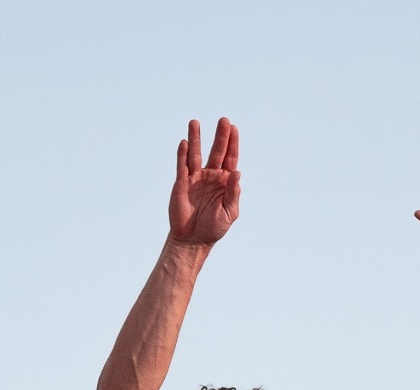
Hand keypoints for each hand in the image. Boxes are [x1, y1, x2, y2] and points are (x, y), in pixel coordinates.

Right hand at [169, 118, 240, 246]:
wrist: (193, 239)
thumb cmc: (214, 227)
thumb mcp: (229, 212)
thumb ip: (233, 193)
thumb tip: (237, 173)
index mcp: (225, 181)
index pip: (230, 158)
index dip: (232, 143)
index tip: (234, 128)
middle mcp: (210, 176)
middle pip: (216, 151)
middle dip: (220, 136)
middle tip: (223, 120)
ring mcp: (195, 178)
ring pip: (195, 154)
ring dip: (196, 138)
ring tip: (195, 122)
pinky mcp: (181, 183)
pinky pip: (182, 166)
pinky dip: (182, 154)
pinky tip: (184, 142)